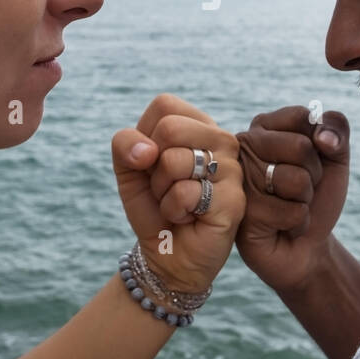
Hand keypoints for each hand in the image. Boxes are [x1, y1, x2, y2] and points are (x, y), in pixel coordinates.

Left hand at [111, 94, 243, 293]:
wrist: (166, 253)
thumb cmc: (152, 205)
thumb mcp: (128, 168)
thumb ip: (125, 143)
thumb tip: (147, 150)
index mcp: (199, 125)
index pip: (165, 105)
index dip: (146, 136)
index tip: (153, 162)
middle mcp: (221, 140)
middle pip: (170, 128)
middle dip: (153, 166)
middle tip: (167, 187)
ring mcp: (232, 168)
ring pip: (174, 160)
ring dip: (163, 192)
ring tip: (179, 203)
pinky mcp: (234, 199)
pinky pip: (184, 193)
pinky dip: (174, 211)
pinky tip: (191, 218)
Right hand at [234, 105, 349, 293]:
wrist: (307, 245)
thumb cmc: (316, 197)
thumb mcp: (335, 158)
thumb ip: (337, 130)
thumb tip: (323, 136)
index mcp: (264, 126)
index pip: (302, 117)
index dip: (320, 143)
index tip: (311, 159)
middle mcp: (244, 146)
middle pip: (301, 147)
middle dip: (314, 175)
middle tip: (300, 189)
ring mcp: (240, 179)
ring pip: (297, 180)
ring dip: (305, 200)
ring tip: (289, 205)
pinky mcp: (241, 212)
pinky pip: (293, 212)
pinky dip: (299, 222)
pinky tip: (283, 226)